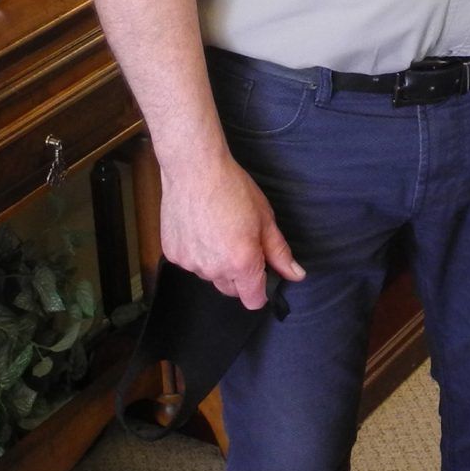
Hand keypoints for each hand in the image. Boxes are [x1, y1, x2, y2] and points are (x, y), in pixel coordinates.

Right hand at [162, 148, 304, 308]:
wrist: (194, 169)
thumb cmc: (233, 189)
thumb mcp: (265, 219)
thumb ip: (279, 252)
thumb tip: (296, 275)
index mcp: (241, 263)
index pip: (253, 301)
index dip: (260, 290)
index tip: (261, 272)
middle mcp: (214, 270)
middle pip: (231, 290)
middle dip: (239, 275)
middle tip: (240, 242)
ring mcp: (190, 263)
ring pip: (209, 275)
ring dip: (216, 263)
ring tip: (218, 230)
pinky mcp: (172, 254)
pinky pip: (190, 262)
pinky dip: (196, 252)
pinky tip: (199, 228)